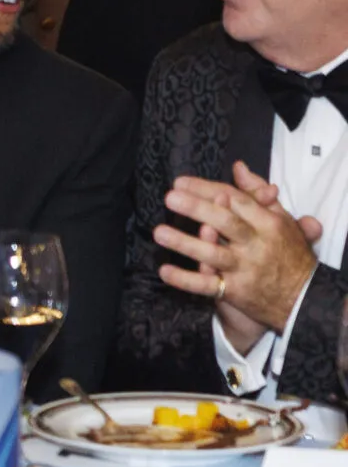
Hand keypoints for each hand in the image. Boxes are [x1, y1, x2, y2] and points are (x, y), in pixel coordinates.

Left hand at [155, 166, 320, 343]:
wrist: (306, 299)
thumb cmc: (288, 253)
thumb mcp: (282, 220)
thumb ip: (257, 194)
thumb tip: (238, 167)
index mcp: (268, 224)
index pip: (236, 200)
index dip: (207, 189)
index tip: (179, 182)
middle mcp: (256, 245)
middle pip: (225, 222)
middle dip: (198, 209)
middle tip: (170, 198)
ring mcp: (245, 269)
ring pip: (213, 254)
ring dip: (185, 243)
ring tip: (159, 232)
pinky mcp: (236, 292)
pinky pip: (207, 286)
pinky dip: (186, 280)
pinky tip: (165, 271)